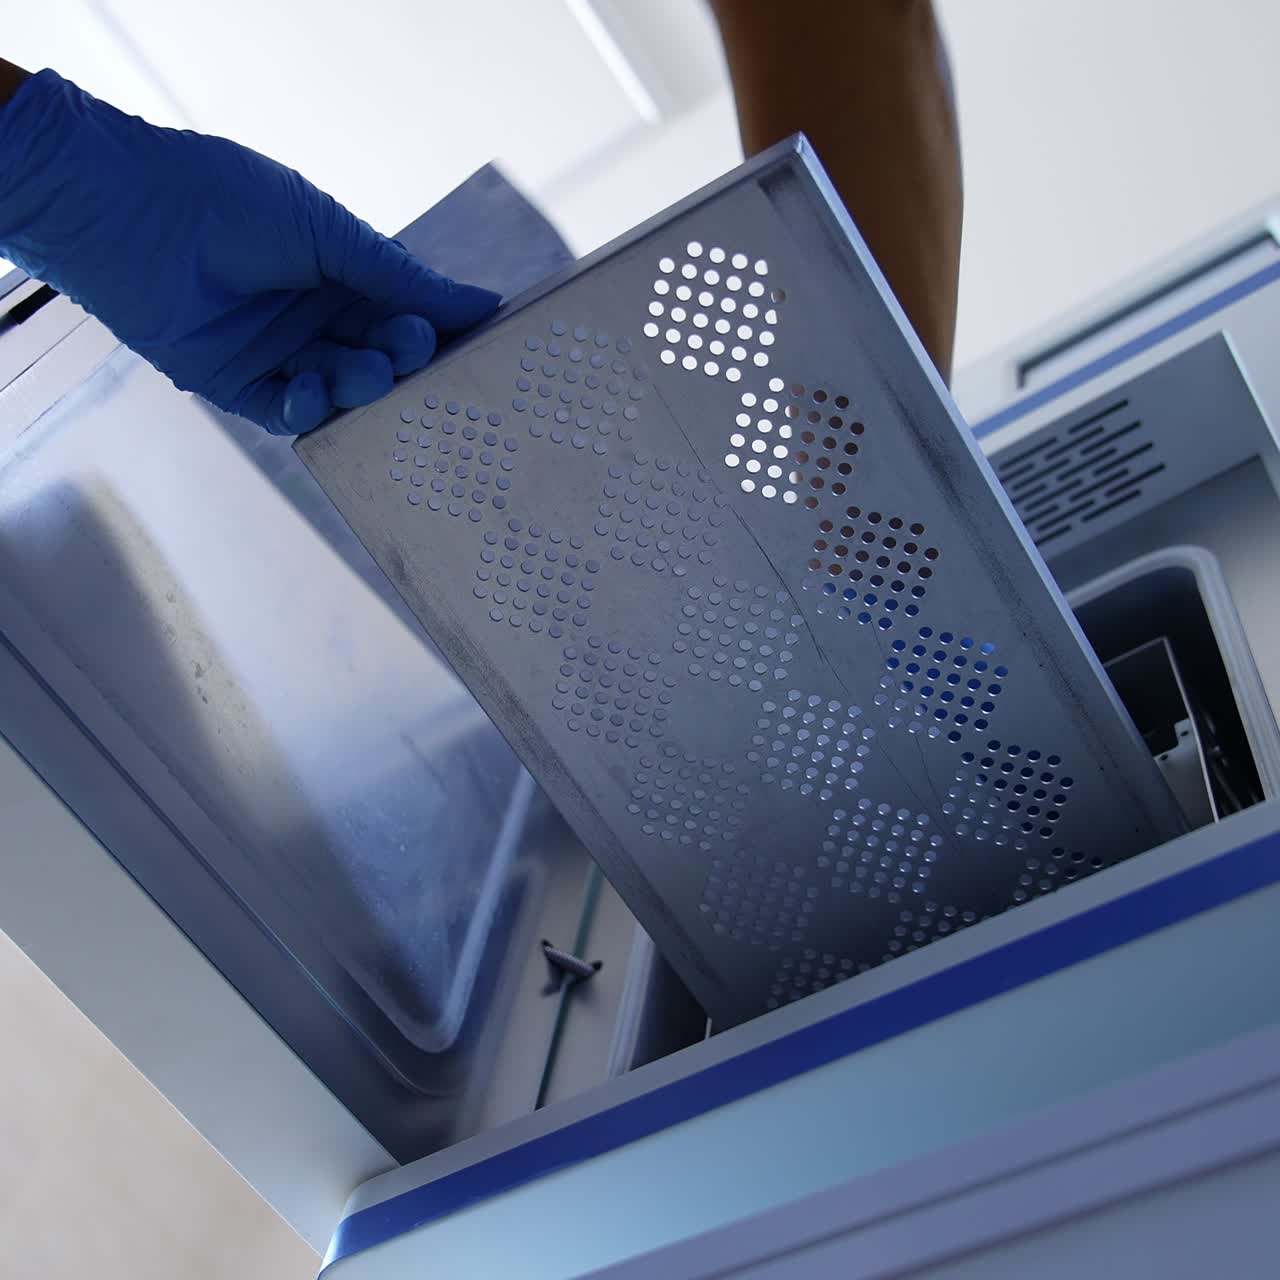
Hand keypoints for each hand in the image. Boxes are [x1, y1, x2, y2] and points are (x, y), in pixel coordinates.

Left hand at [0, 70, 499, 433]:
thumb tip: (482, 303)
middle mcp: (313, 317)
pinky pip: (287, 411)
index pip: (402, 314)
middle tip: (409, 358)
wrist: (130, 210)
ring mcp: (278, 354)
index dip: (430, 329)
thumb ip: (401, 276)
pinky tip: (313, 393)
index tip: (464, 341)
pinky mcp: (238, 384)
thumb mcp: (330, 233)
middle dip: (399, 362)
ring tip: (365, 374)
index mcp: (340, 274)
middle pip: (377, 357)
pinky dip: (307, 409)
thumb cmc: (230, 200)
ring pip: (340, 390)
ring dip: (359, 386)